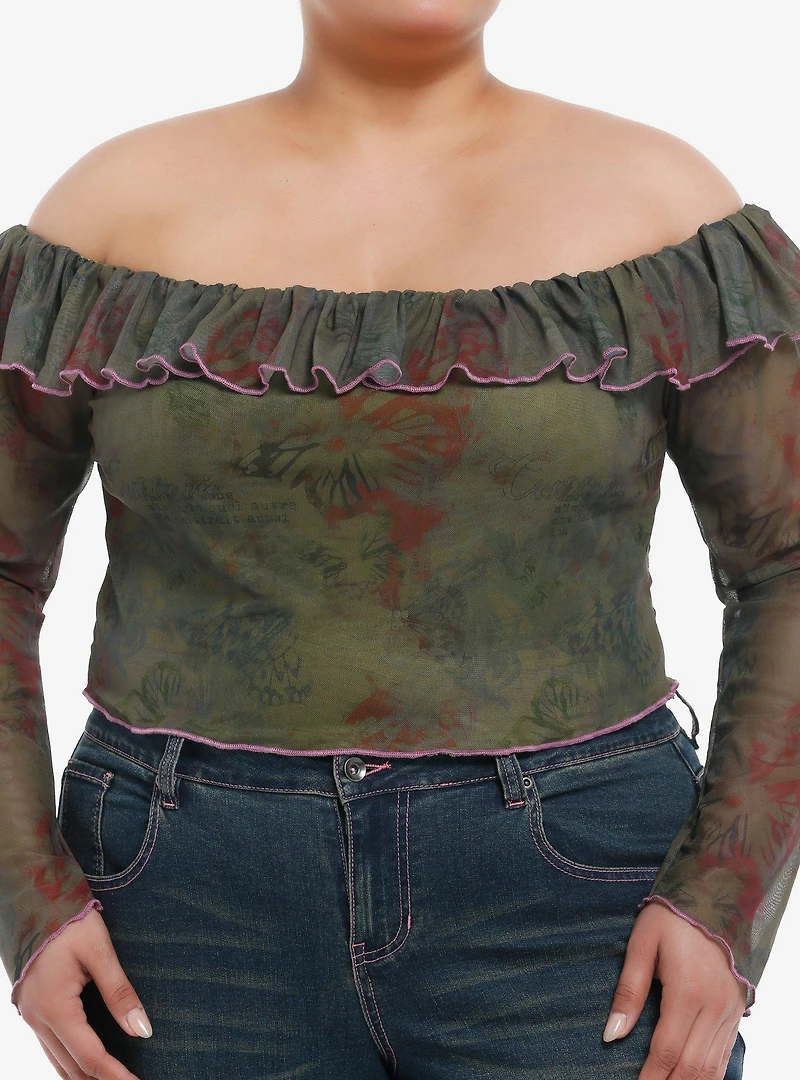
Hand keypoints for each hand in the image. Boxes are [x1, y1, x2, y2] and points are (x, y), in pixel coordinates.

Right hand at [14, 907, 149, 1078]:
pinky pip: (51, 1047)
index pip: (90, 1056)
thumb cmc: (70, 919)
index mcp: (54, 1006)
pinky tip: (90, 1064)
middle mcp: (37, 1018)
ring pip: (58, 1062)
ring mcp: (30, 1015)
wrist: (36, 897)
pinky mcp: (32, 1008)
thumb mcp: (99, 950)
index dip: (115, 1076)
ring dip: (85, 1076)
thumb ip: (120, 992)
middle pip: (71, 1068)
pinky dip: (71, 1062)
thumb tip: (143, 1030)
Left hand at [604, 900, 747, 1079]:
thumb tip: (612, 1034)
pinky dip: (710, 1074)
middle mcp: (714, 1007)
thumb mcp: (642, 944)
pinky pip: (725, 1054)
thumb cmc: (672, 917)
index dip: (650, 1076)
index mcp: (687, 991)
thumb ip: (628, 991)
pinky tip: (694, 1079)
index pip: (666, 1050)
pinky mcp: (738, 1010)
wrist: (717, 895)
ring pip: (712, 1067)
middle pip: (691, 1066)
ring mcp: (730, 1011)